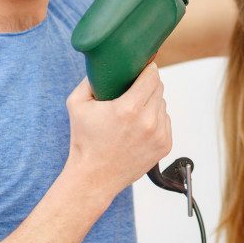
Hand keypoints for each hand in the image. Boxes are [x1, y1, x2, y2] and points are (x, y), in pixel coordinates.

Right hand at [64, 63, 171, 207]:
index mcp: (128, 109)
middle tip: (136, 87)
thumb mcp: (77, 105)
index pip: (152, 76)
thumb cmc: (84, 141)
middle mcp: (148, 122)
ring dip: (152, 103)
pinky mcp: (164, 146)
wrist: (93, 178)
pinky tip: (140, 126)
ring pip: (162, 105)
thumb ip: (89, 80)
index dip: (149, 68)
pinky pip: (166, 122)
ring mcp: (158, 135)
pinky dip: (156, 120)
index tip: (144, 65)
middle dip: (149, 84)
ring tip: (134, 111)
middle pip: (159, 88)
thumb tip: (102, 64)